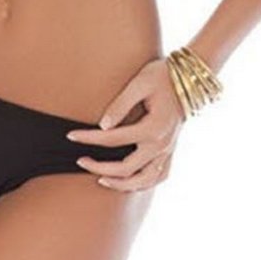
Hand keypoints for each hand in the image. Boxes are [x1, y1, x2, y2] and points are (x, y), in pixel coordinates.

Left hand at [65, 57, 184, 191]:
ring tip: (101, 179)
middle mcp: (162, 145)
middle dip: (99, 167)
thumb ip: (120, 105)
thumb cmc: (162, 75)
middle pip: (126, 168)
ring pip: (144, 181)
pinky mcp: (172, 150)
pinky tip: (129, 181)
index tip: (71, 136)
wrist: (189, 78)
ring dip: (121, 184)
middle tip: (80, 160)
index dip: (89, 138)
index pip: (113, 139)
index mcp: (153, 128)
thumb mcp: (139, 83)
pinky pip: (159, 176)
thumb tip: (102, 125)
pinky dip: (143, 183)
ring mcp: (168, 150)